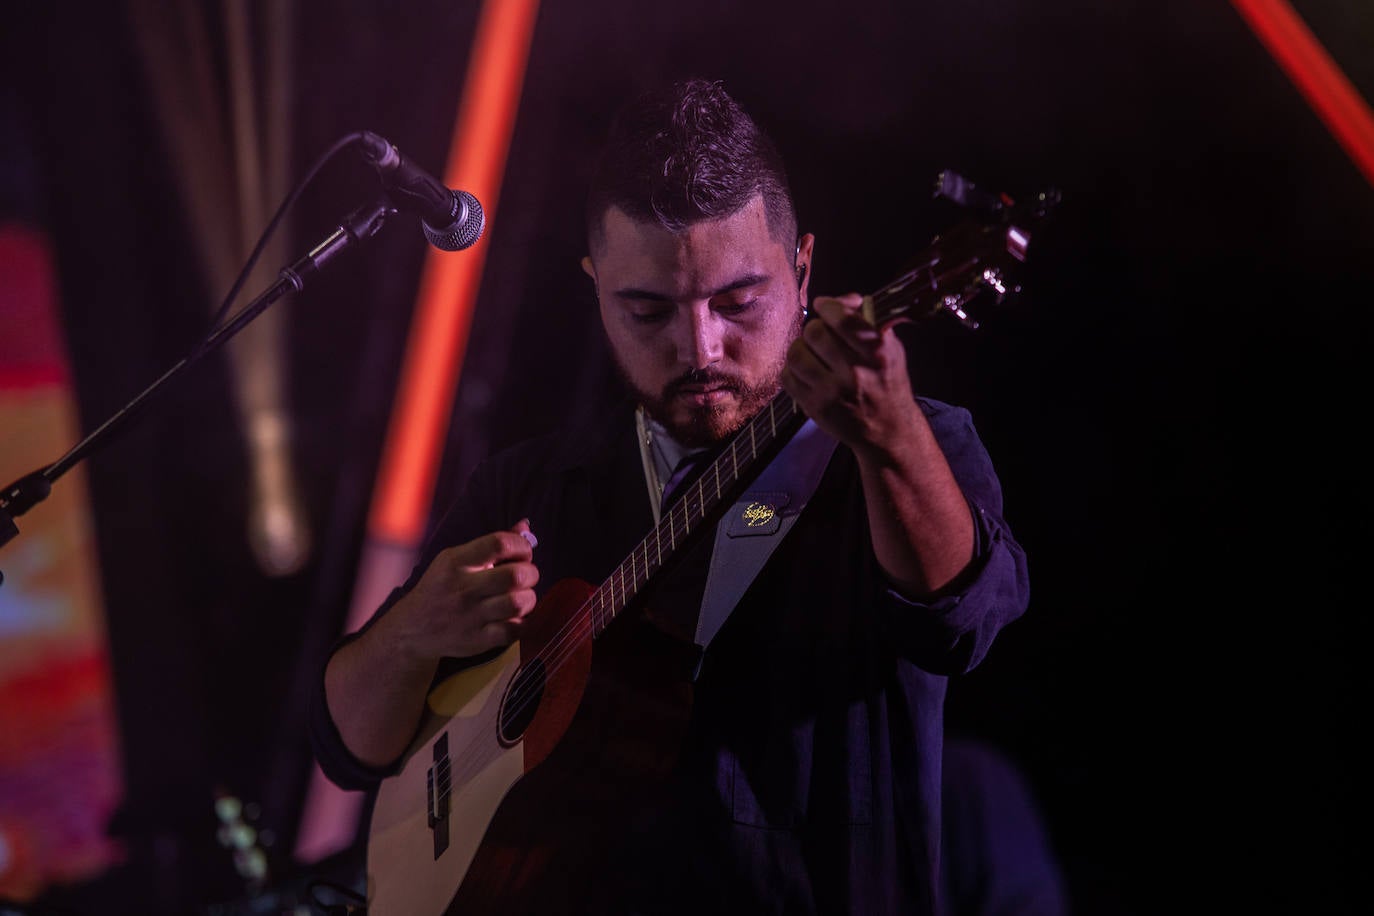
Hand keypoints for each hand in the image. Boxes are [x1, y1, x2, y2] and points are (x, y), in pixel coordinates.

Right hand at [387, 519, 539, 661]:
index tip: (523, 553)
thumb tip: (526, 526)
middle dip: (531, 573)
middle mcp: (463, 588)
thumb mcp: (456, 559)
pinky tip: (514, 618)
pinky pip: (514, 630)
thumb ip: (493, 543)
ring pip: (519, 603)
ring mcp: (470, 616)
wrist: (413, 629)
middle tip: (525, 578)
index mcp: (456, 562)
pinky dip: (522, 623)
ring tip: (521, 598)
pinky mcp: (476, 640)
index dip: (521, 546)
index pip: (499, 543)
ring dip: (529, 599)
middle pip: (516, 575)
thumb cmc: (442, 588)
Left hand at [782, 294, 921, 457]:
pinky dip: (793, 369)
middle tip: (821, 334)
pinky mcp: (815, 408)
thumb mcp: (890, 348)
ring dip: (801, 348)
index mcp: (877, 354)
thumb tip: (841, 300)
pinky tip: (806, 370)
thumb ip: (867, 320)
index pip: (843, 319)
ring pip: (796, 354)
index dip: (828, 306)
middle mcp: (855, 373)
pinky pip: (788, 377)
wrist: (887, 428)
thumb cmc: (887, 382)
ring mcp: (833, 393)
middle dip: (815, 328)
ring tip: (811, 352)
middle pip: (815, 333)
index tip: (824, 306)